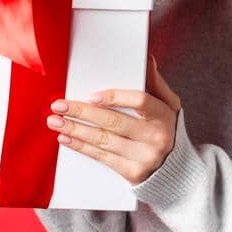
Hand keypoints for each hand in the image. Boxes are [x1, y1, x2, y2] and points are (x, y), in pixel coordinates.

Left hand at [47, 54, 181, 184]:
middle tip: (60, 105)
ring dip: (75, 130)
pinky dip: (81, 147)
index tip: (90, 95)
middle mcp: (156, 137)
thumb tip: (146, 59)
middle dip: (82, 112)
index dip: (114, 97)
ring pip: (103, 140)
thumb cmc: (165, 130)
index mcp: (164, 115)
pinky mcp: (132, 173)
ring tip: (55, 121)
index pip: (140, 100)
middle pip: (114, 121)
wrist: (175, 171)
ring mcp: (144, 157)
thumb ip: (155, 83)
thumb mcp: (168, 105)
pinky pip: (101, 157)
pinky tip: (66, 139)